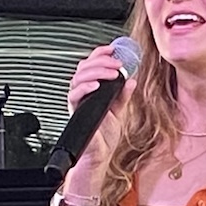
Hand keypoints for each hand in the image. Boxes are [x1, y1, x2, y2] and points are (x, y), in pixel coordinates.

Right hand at [60, 44, 134, 198]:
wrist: (99, 156)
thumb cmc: (104, 136)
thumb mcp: (120, 111)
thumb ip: (123, 95)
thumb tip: (131, 80)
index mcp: (93, 91)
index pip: (92, 65)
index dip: (101, 54)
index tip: (114, 49)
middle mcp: (83, 94)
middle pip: (84, 67)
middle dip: (101, 61)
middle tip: (117, 63)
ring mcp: (78, 102)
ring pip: (78, 77)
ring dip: (97, 71)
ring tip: (113, 73)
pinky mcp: (76, 112)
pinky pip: (74, 95)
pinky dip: (85, 88)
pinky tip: (97, 86)